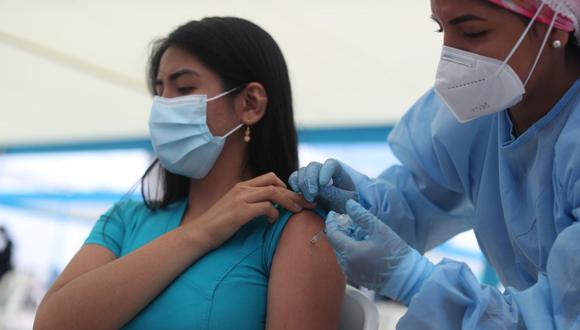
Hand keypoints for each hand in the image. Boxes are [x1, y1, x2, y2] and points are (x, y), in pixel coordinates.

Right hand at [194, 172, 314, 249]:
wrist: (199, 234)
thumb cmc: (218, 225)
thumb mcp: (235, 208)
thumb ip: (250, 203)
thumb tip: (271, 207)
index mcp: (241, 186)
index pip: (270, 178)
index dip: (286, 186)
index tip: (297, 197)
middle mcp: (242, 189)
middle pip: (275, 183)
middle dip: (294, 193)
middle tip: (307, 203)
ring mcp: (241, 199)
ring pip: (273, 192)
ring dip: (289, 201)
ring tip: (297, 211)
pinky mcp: (241, 212)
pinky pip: (266, 207)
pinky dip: (274, 213)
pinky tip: (273, 221)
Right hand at [288, 159, 357, 212]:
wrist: (338, 213)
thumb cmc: (346, 206)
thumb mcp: (345, 201)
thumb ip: (335, 193)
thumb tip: (320, 186)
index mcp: (338, 172)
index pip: (331, 164)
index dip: (326, 171)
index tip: (324, 184)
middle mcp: (323, 170)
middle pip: (313, 166)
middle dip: (311, 180)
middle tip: (313, 195)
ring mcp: (312, 176)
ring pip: (302, 171)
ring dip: (303, 184)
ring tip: (310, 199)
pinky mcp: (302, 182)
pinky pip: (293, 177)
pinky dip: (294, 184)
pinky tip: (299, 195)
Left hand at [326, 199, 433, 303]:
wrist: (408, 280)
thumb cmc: (395, 254)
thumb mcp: (380, 230)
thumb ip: (361, 216)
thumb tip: (348, 204)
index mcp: (350, 252)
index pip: (332, 234)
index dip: (331, 222)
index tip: (333, 213)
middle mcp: (346, 265)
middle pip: (335, 244)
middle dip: (339, 231)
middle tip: (348, 220)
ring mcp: (351, 274)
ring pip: (341, 253)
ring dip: (345, 241)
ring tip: (358, 232)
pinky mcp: (358, 278)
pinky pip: (348, 262)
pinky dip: (350, 251)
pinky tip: (363, 245)